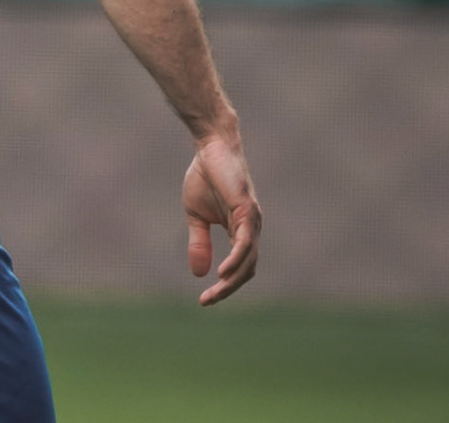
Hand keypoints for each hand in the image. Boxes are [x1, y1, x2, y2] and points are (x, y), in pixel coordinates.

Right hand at [183, 130, 260, 305]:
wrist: (211, 148)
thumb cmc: (205, 177)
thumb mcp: (196, 216)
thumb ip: (199, 242)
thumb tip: (199, 273)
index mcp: (240, 231)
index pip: (239, 268)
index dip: (224, 286)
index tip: (204, 301)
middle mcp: (251, 229)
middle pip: (246, 270)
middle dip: (228, 289)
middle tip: (207, 301)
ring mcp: (252, 221)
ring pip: (248, 261)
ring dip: (232, 280)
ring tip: (215, 292)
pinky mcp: (248, 211)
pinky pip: (245, 243)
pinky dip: (236, 260)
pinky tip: (223, 273)